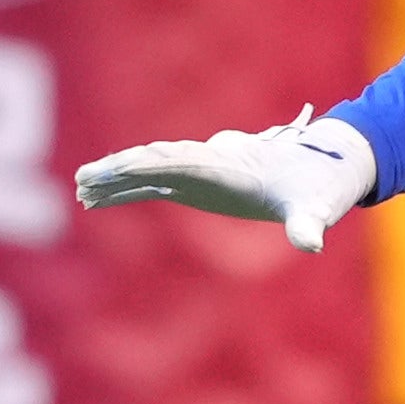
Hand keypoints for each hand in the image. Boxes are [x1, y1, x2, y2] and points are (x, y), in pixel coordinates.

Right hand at [72, 111, 377, 251]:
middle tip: (84, 179)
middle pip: (159, 160)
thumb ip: (310, 224)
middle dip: (122, 168)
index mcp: (233, 167)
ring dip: (116, 178)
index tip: (122, 166)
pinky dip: (127, 188)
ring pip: (150, 169)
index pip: (186, 163)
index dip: (154, 165)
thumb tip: (313, 243)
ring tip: (79, 188)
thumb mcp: (317, 208)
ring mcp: (201, 170)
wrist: (324, 165)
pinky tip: (98, 199)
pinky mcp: (197, 182)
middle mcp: (211, 162)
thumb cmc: (319, 189)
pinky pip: (154, 182)